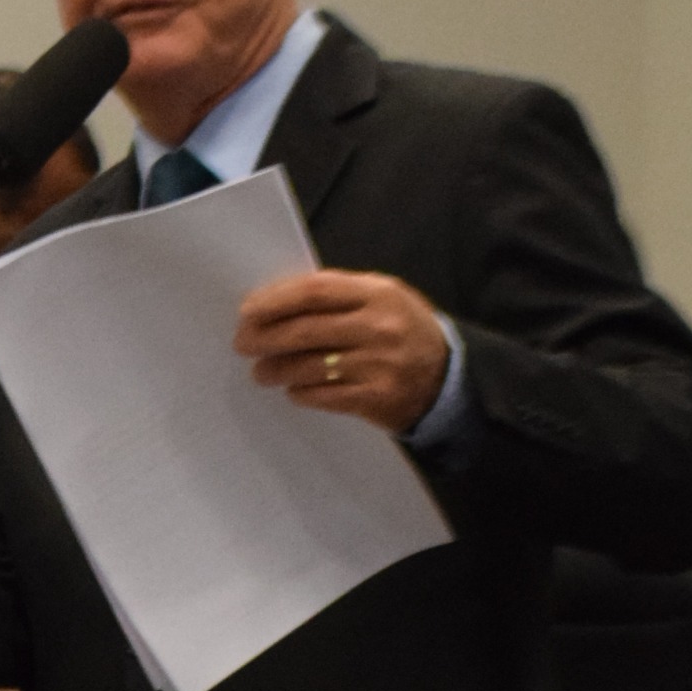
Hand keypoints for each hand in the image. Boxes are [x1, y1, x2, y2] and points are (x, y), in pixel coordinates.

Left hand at [232, 268, 448, 432]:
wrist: (447, 378)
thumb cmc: (403, 330)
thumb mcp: (383, 298)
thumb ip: (338, 296)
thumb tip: (277, 303)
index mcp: (378, 293)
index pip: (314, 291)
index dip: (275, 301)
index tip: (247, 311)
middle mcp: (379, 327)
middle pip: (306, 330)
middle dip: (266, 337)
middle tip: (243, 343)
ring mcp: (378, 365)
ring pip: (309, 367)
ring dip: (276, 370)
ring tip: (261, 372)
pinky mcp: (376, 398)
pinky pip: (324, 396)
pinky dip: (301, 393)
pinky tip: (293, 390)